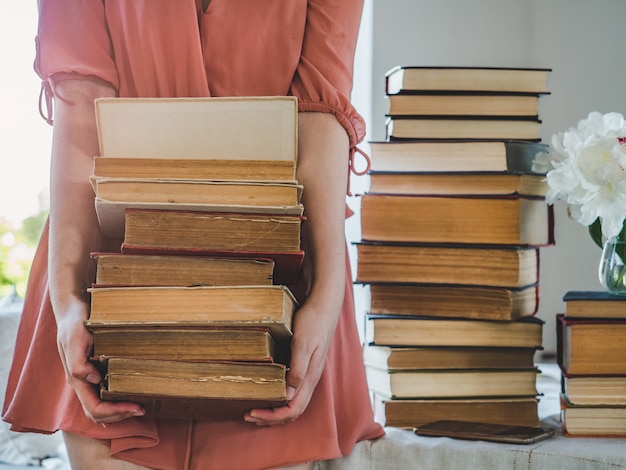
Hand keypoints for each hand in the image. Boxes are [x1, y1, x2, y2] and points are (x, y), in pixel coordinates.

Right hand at [55, 300, 144, 424]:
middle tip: (142, 409)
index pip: (94, 408)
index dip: (115, 412)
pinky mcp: (94, 371)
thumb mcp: (74, 340)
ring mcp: (88, 379)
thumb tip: (94, 379)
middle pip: (98, 414)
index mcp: (76, 379)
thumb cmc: (74, 324)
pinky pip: (103, 395)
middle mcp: (82, 383)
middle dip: (120, 415)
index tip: (136, 406)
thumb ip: (78, 363)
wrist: (72, 312)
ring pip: (100, 407)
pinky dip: (116, 402)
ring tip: (139, 406)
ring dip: (119, 411)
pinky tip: (129, 400)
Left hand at [243, 299, 339, 425]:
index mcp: (310, 377)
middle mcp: (310, 380)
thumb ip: (298, 369)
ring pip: (293, 404)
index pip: (293, 410)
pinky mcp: (305, 368)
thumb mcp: (302, 344)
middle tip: (249, 415)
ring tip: (256, 410)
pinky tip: (268, 393)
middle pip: (293, 412)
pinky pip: (293, 393)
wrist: (324, 307)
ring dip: (275, 411)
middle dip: (271, 418)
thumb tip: (288, 394)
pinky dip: (279, 400)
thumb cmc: (313, 322)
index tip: (253, 412)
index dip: (272, 416)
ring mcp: (308, 375)